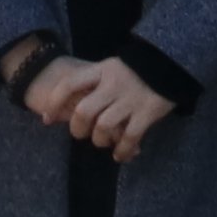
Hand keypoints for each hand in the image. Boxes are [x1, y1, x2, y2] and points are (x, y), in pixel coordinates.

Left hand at [32, 56, 179, 161]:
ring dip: (99, 140)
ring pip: (104, 127)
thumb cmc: (135, 69)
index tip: (46, 118)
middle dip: (77, 128)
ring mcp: (130, 98)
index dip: (54, 103)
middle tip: (80, 133)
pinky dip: (122, 150)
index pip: (69, 84)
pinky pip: (130, 137)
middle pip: (84, 111)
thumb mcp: (111, 67)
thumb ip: (94, 82)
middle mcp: (113, 84)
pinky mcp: (147, 112)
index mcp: (101, 70)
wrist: (170, 61)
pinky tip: (120, 155)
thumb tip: (69, 105)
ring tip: (102, 142)